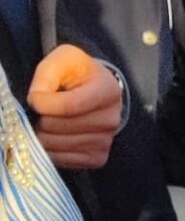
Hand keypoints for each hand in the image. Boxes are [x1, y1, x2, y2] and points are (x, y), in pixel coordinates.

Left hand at [28, 45, 121, 169]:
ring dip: (44, 135)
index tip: (37, 97)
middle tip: (48, 110)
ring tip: (53, 121)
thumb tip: (37, 99)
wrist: (95, 89)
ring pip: (55, 145)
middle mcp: (111, 119)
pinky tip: (58, 135)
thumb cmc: (77, 74)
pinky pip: (61, 160)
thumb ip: (47, 73)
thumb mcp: (64, 60)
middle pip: (58, 127)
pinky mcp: (97, 157)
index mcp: (108, 91)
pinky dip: (52, 150)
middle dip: (43, 118)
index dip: (43, 103)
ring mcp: (106, 140)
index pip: (69, 106)